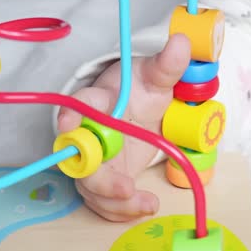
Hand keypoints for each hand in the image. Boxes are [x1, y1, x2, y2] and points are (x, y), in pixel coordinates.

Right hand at [56, 34, 190, 220]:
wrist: (140, 107)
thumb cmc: (142, 88)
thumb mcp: (157, 77)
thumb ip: (168, 64)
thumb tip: (181, 42)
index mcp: (98, 101)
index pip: (79, 105)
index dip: (71, 115)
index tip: (70, 124)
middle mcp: (88, 132)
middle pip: (80, 157)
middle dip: (98, 176)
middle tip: (125, 187)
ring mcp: (93, 157)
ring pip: (89, 184)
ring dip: (114, 200)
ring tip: (146, 204)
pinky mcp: (103, 177)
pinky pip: (102, 199)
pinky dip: (120, 209)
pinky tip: (144, 206)